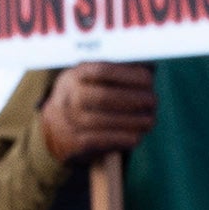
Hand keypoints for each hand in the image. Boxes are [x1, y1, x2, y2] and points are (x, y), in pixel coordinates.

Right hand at [39, 64, 158, 162]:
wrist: (56, 131)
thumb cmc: (87, 99)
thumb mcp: (94, 80)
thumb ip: (120, 72)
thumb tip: (150, 66)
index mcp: (75, 76)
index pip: (101, 71)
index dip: (128, 74)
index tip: (149, 78)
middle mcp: (67, 97)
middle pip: (102, 96)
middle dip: (133, 99)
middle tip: (153, 101)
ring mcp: (67, 121)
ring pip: (103, 121)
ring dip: (132, 121)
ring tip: (149, 120)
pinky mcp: (73, 143)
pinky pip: (101, 141)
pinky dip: (122, 138)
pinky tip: (136, 136)